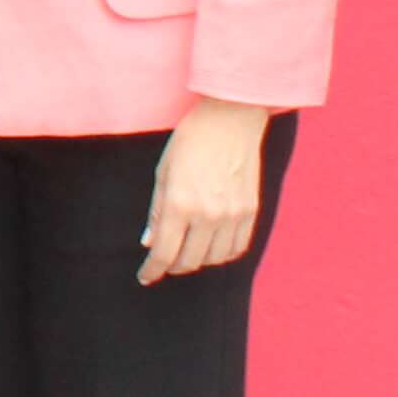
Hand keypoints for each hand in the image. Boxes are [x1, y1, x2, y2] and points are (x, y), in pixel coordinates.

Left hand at [137, 99, 271, 282]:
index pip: (164, 253)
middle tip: (165, 260)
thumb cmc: (191, 141)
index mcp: (180, 204)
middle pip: (189, 261)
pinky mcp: (251, 211)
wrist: (231, 119)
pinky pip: (238, 247)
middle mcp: (208, 215)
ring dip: (198, 261)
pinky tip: (212, 247)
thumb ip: (157, 212)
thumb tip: (150, 243)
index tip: (146, 277)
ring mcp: (233, 215)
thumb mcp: (163, 173)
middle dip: (173, 266)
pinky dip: (223, 253)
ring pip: (215, 259)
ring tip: (187, 252)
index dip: (152, 270)